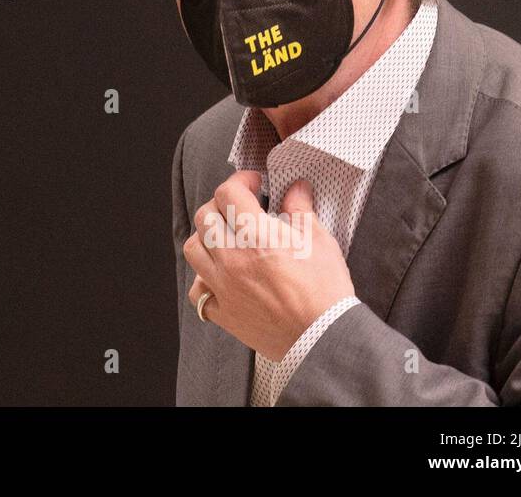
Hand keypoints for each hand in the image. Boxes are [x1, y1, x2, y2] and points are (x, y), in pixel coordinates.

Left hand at [183, 169, 354, 360]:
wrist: (325, 339)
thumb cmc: (326, 292)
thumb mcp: (320, 242)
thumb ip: (301, 210)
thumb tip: (296, 188)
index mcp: (257, 238)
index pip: (228, 193)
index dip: (240, 180)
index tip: (253, 183)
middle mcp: (233, 260)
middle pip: (205, 216)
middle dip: (221, 203)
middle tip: (239, 207)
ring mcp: (224, 287)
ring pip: (193, 248)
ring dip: (206, 236)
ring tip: (225, 237)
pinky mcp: (224, 312)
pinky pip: (198, 291)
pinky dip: (203, 279)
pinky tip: (220, 275)